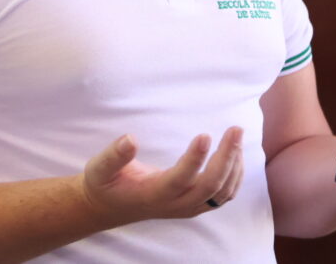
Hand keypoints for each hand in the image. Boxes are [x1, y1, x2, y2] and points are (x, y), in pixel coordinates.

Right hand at [80, 126, 244, 227]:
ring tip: (236, 136)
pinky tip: (236, 154)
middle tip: (235, 129)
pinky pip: (223, 196)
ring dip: (234, 165)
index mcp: (153, 193)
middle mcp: (174, 204)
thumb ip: (114, 156)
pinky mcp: (194, 205)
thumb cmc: (105, 183)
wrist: (109, 207)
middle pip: (210, 187)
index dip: (195, 159)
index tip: (205, 134)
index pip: (180, 179)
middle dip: (227, 157)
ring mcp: (187, 207)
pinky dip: (235, 177)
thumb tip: (130, 139)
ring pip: (221, 193)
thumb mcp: (99, 168)